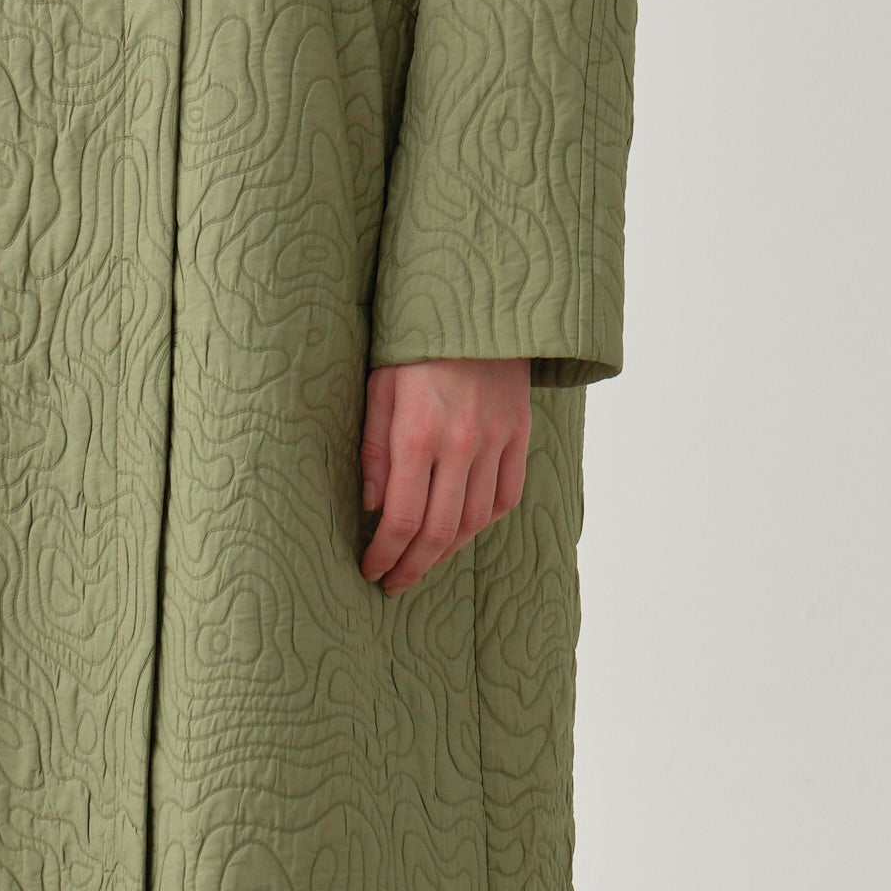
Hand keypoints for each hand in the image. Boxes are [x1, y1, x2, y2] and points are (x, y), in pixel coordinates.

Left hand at [359, 357, 530, 593]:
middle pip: (439, 531)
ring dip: (446, 552)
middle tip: (394, 584)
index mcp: (418, 435)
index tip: (371, 569)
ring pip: (475, 521)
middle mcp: (461, 445)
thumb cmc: (415, 346)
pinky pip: (507, 496)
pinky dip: (484, 523)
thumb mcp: (378, 389)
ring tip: (423, 563)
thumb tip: (372, 505)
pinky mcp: (519, 435)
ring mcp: (496, 442)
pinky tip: (462, 532)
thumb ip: (374, 450)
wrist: (476, 306)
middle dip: (413, 566)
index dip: (385, 554)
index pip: (402, 518)